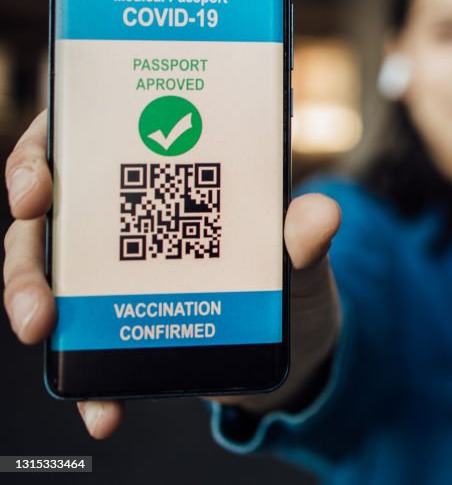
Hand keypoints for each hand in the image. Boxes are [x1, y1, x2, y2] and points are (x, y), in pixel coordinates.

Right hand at [3, 109, 342, 437]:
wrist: (297, 344)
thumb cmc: (291, 275)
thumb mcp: (301, 254)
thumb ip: (304, 236)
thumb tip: (321, 214)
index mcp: (160, 174)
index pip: (81, 140)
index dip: (41, 154)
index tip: (38, 184)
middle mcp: (124, 218)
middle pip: (49, 218)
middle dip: (26, 252)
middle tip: (36, 285)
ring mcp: (113, 274)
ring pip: (48, 278)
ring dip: (32, 304)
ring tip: (44, 331)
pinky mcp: (119, 327)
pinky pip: (85, 353)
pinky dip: (88, 387)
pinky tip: (102, 412)